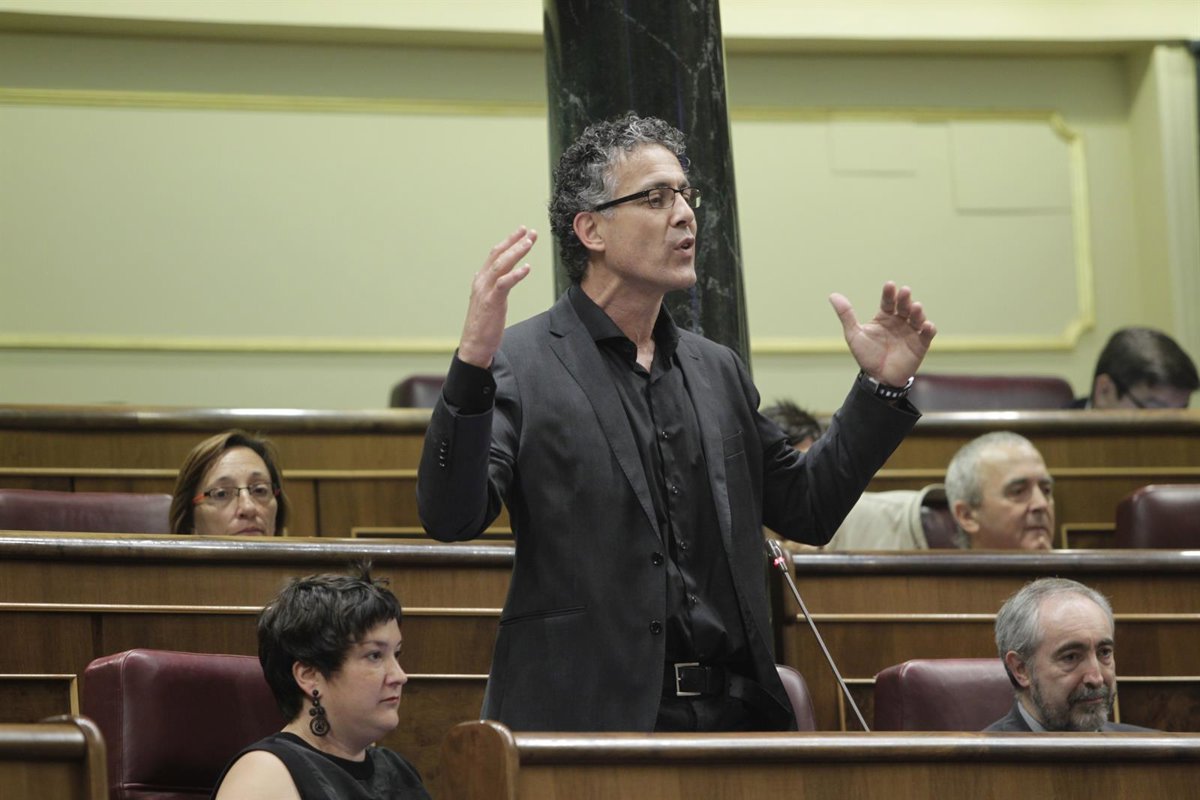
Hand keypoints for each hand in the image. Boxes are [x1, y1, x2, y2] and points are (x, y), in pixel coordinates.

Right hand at [457, 227, 536, 367]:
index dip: (509, 241)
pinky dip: (515, 274)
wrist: (474, 345)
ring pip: (500, 265)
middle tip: (531, 232)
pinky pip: (504, 284)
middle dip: (515, 241)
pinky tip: (526, 268)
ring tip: (529, 242)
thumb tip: (488, 275)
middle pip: (498, 255)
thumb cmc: (483, 325)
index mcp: (481, 280)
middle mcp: (481, 281)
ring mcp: (485, 291)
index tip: (522, 231)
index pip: (495, 255)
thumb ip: (489, 286)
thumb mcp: (486, 300)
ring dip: (516, 252)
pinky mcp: (491, 302)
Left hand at [829, 281, 936, 386]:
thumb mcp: (854, 334)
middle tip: (904, 291)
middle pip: (904, 306)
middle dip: (904, 299)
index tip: (890, 285)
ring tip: (915, 307)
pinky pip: (927, 335)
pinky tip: (927, 325)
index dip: (889, 293)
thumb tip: (833, 295)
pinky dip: (929, 329)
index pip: (888, 301)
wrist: (877, 378)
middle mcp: (899, 321)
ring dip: (917, 311)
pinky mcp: (920, 344)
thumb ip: (846, 315)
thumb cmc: (866, 355)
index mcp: (884, 317)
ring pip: (917, 317)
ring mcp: (911, 332)